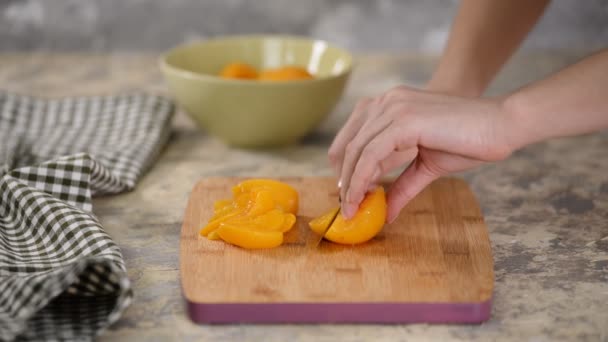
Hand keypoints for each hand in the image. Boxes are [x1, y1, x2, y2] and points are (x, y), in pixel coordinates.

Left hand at [329, 85, 512, 222]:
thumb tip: (386, 212)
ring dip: (350, 183)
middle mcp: (388, 101)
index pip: (353, 134)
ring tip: (351, 208)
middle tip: (345, 206)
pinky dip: (361, 179)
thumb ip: (402, 184)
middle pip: (349, 142)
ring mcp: (395, 107)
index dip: (344, 165)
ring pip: (357, 149)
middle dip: (343, 177)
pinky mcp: (404, 120)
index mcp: (390, 104)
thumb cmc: (468, 141)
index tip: (345, 191)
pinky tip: (361, 197)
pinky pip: (371, 154)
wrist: (501, 125)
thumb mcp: (425, 166)